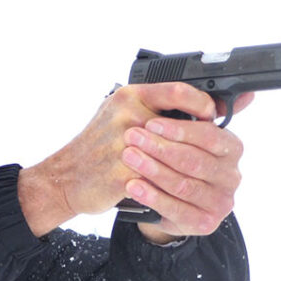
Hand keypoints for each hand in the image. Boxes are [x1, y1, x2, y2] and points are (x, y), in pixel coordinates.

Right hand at [20, 82, 241, 236]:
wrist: (66, 176)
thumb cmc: (98, 147)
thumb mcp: (121, 115)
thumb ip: (156, 107)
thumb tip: (203, 103)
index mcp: (128, 97)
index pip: (177, 91)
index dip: (201, 104)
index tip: (211, 115)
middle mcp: (125, 116)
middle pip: (181, 126)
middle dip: (201, 140)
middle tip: (214, 150)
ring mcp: (124, 145)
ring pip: (174, 156)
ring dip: (190, 166)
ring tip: (199, 171)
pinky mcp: (122, 173)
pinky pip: (159, 179)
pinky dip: (171, 186)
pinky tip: (180, 189)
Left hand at [122, 92, 251, 243]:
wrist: (168, 199)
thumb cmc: (176, 161)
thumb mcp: (186, 134)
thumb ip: (201, 111)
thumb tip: (245, 91)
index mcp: (231, 149)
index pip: (209, 136)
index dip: (179, 129)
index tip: (150, 122)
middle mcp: (231, 176)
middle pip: (194, 160)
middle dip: (160, 148)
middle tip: (132, 137)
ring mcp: (220, 202)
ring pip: (184, 184)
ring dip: (152, 169)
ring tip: (128, 157)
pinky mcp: (205, 222)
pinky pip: (176, 209)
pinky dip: (152, 195)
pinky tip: (132, 185)